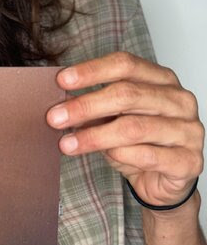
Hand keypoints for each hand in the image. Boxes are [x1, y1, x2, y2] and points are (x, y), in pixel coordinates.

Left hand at [47, 52, 203, 207]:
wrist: (162, 180)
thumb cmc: (136, 142)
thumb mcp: (111, 118)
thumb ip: (92, 106)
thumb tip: (58, 102)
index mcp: (161, 79)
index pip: (125, 64)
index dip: (91, 71)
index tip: (61, 81)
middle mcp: (179, 100)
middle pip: (127, 94)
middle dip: (85, 106)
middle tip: (54, 117)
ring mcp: (189, 129)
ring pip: (134, 127)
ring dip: (94, 136)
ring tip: (66, 144)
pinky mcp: (190, 160)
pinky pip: (148, 156)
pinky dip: (121, 156)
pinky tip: (107, 157)